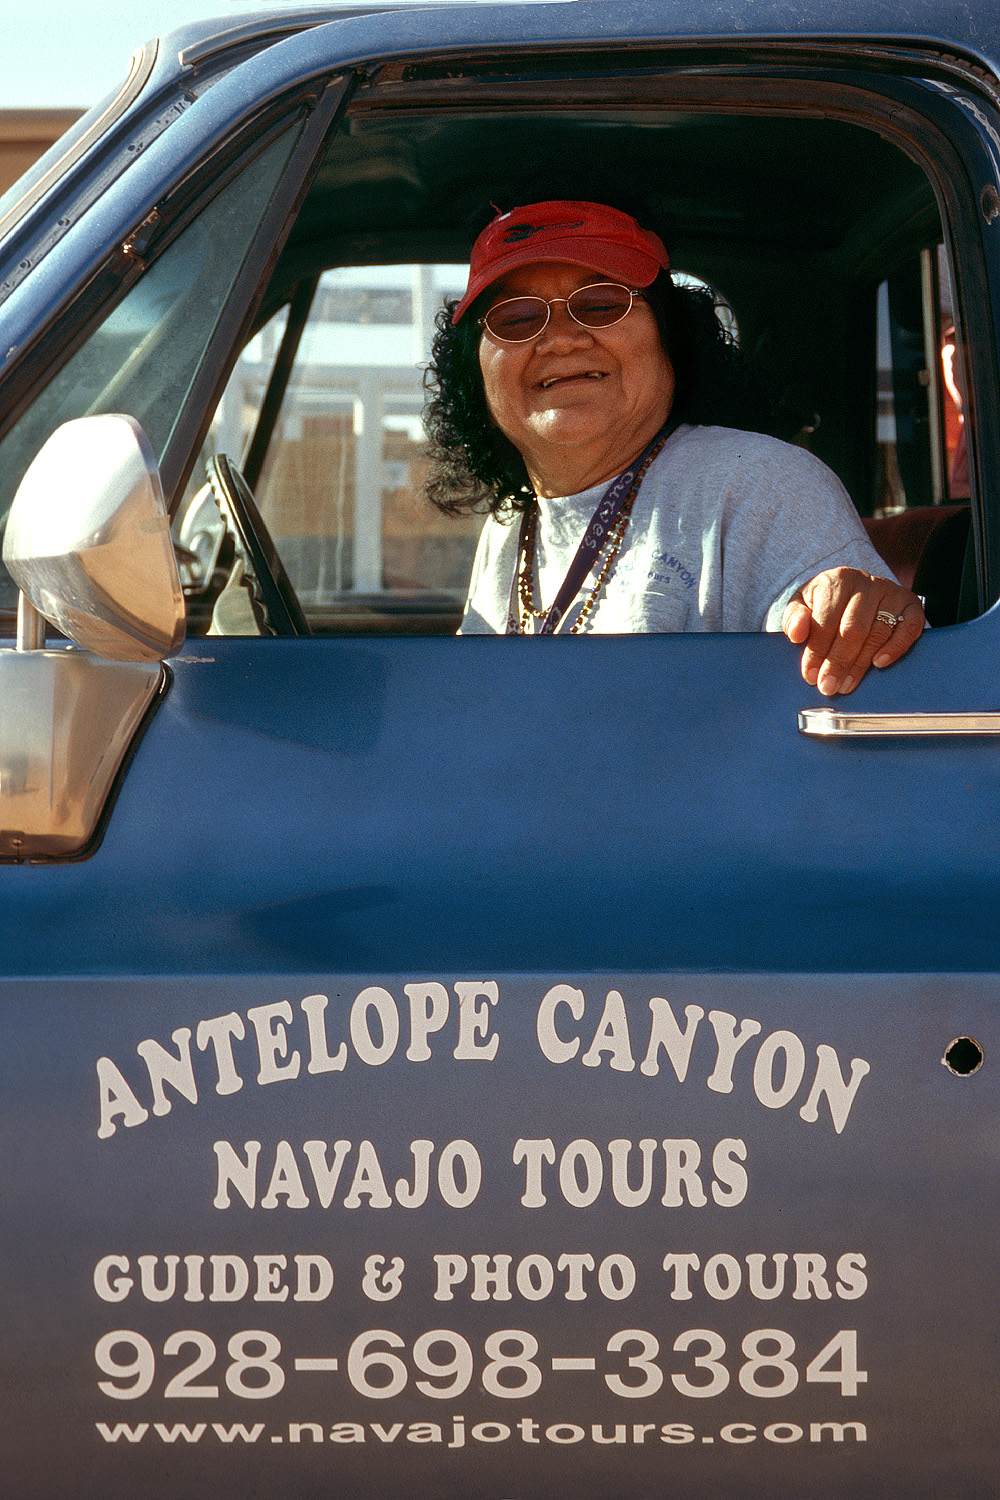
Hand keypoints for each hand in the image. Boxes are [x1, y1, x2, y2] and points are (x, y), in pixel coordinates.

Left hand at [782, 567, 924, 695]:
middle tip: (828, 686)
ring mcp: (891, 592)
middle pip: (853, 629)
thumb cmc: (825, 602)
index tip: (810, 675)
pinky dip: (896, 647)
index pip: (826, 620)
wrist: (853, 590)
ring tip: (846, 685)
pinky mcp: (910, 604)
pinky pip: (909, 627)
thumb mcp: (802, 604)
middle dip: (838, 662)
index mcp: (837, 580)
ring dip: (861, 664)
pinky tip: (879, 664)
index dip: (817, 651)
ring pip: (878, 633)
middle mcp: (866, 583)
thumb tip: (796, 634)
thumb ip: (795, 618)